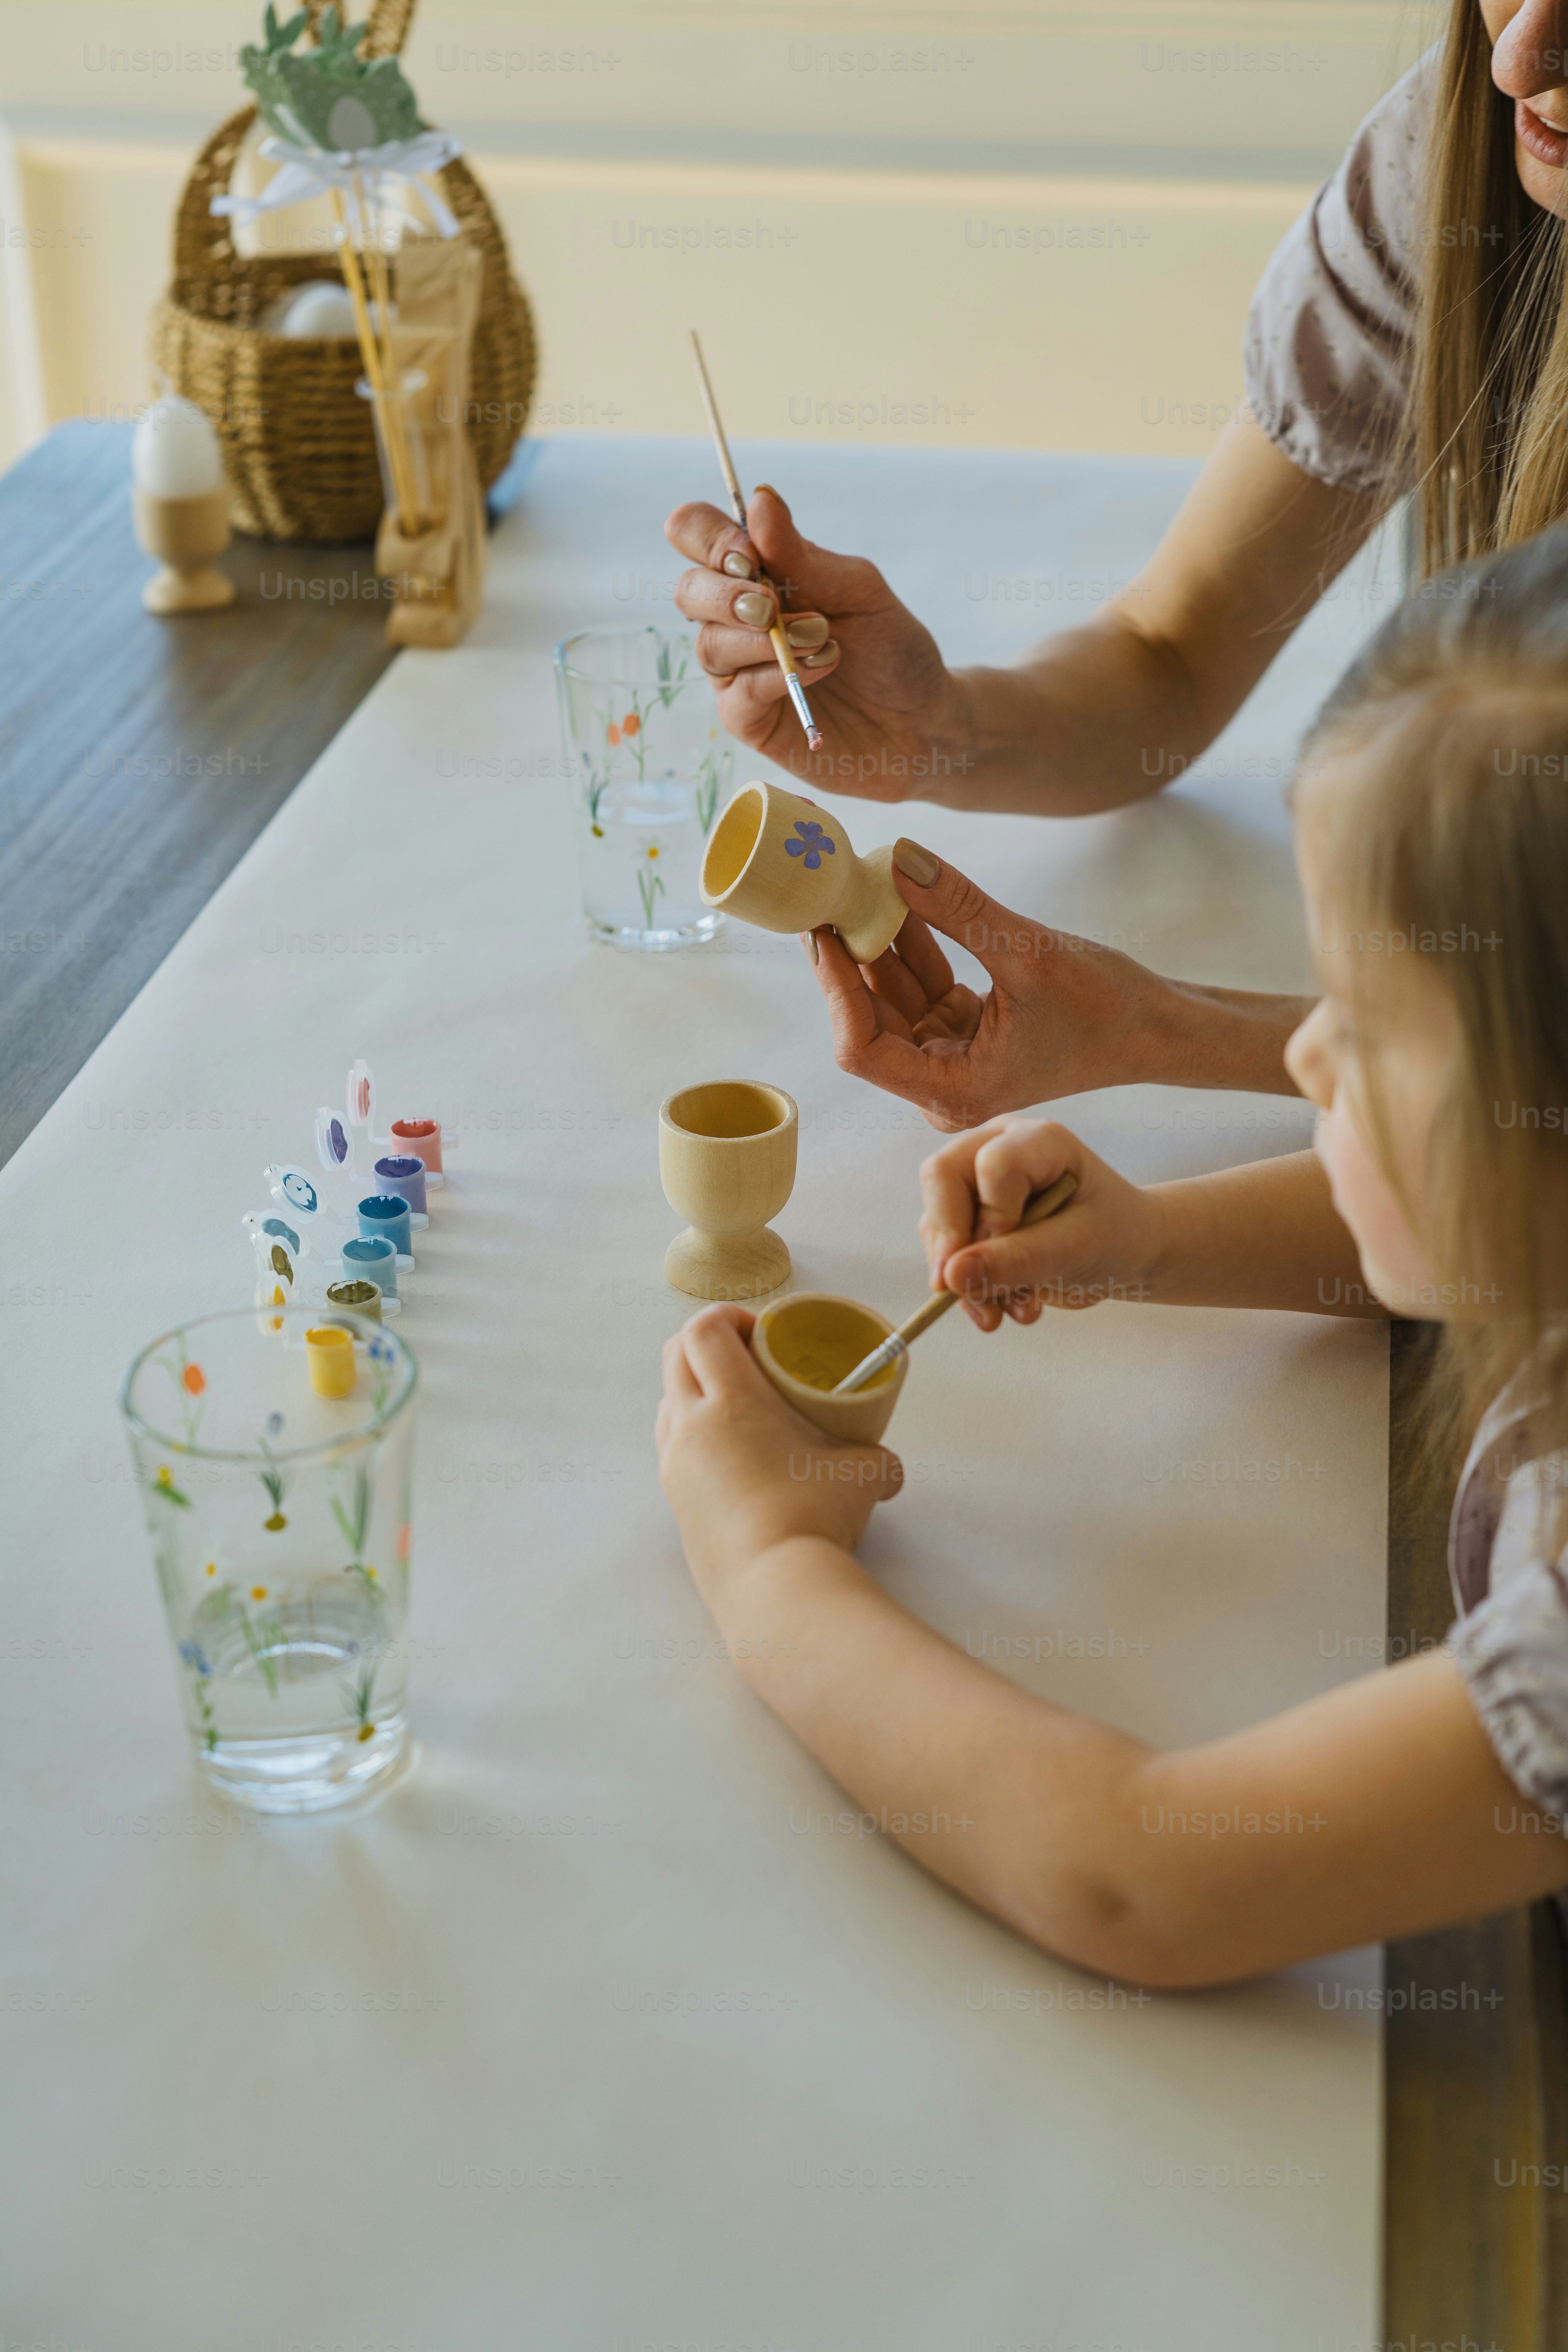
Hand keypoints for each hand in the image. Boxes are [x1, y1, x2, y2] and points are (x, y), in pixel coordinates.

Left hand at [656, 1304, 903, 1602]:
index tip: (762, 1334)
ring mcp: (675, 1465)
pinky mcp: (674, 1501)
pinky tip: (731, 1456)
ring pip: (668, 1401)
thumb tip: (889, 1470)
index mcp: (731, 1400)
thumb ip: (879, 1459)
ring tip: (740, 1408)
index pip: (703, 1329)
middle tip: (750, 1360)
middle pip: (674, 1355)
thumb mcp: (865, 1474)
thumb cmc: (816, 1518)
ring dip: (695, 1389)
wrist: (774, 1589)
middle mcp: (690, 1425)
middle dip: (707, 1344)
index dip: (728, 1318)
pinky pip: (672, 1447)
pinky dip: (693, 1434)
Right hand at [665, 485, 968, 797]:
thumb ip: (803, 553)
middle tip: (772, 605)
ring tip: (822, 639)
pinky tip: (819, 668)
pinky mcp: (748, 719)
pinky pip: (737, 693)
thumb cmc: (890, 649)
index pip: (697, 536)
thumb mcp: (858, 589)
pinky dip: (775, 676)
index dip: (709, 537)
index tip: (749, 553)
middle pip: (688, 591)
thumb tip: (759, 498)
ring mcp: (737, 671)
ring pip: (709, 645)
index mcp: (757, 573)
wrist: (921, 719)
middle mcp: (736, 620)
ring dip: (765, 638)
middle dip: (726, 594)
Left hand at [810, 842, 1172, 1130]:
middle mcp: (942, 1083)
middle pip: (870, 1020)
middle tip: (827, 895)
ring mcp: (951, 1057)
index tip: (822, 932)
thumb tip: (898, 857)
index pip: (862, 1049)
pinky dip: (910, 946)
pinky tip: (899, 897)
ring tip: (857, 882)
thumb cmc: (1107, 1009)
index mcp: (953, 1091)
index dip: (836, 990)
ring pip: (892, 999)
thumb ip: (959, 908)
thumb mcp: (1029, 952)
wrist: (1156, 1029)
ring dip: (877, 943)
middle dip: (849, 959)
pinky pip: (921, 988)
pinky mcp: (963, 1032)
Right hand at [919, 1119, 1164, 1330]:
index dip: (991, 1215)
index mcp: (1038, 1141)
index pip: (992, 1163)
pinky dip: (969, 1288)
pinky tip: (1006, 1307)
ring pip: (935, 1223)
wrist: (1124, 1253)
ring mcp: (978, 1182)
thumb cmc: (1114, 1236)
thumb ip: (1019, 1258)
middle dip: (955, 1248)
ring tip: (1012, 1312)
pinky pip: (944, 1252)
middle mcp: (997, 1148)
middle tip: (979, 1299)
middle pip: (941, 1179)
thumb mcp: (1078, 1249)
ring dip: (965, 1279)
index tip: (1014, 1258)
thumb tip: (951, 1276)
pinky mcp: (968, 1218)